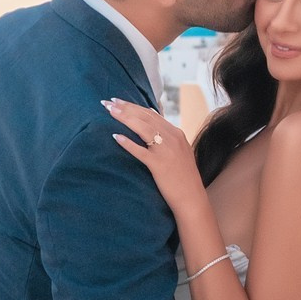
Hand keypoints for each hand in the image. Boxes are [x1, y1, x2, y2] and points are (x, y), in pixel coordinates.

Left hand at [104, 97, 204, 213]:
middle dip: (125, 108)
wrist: (192, 198)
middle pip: (145, 117)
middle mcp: (172, 138)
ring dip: (125, 118)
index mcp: (175, 133)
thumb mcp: (178, 151)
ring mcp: (166, 151)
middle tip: (108, 102)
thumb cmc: (183, 177)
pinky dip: (128, 143)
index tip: (117, 101)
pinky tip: (116, 136)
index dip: (133, 106)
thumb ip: (166, 135)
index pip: (151, 114)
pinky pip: (140, 151)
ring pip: (143, 128)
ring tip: (109, 111)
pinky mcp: (159, 165)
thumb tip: (152, 116)